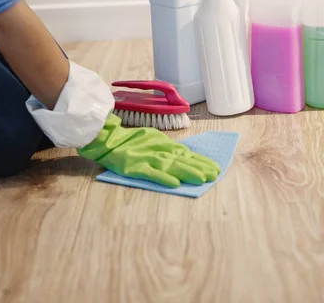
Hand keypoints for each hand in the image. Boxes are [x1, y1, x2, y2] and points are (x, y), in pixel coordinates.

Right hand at [77, 114, 220, 187]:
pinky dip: (162, 178)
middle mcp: (158, 151)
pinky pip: (151, 173)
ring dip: (187, 172)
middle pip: (182, 160)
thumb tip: (188, 156)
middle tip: (214, 175)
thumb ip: (170, 149)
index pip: (187, 154)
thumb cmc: (132, 142)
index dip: (201, 161)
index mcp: (164, 146)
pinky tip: (175, 183)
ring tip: (201, 179)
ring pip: (170, 166)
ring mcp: (147, 159)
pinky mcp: (135, 168)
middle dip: (199, 167)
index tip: (215, 168)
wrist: (108, 140)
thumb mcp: (154, 140)